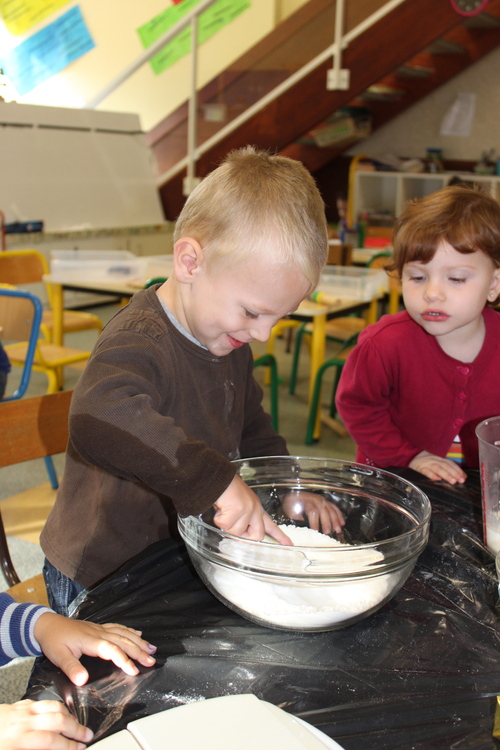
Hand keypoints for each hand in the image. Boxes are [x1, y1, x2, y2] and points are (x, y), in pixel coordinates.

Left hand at [0, 699, 91, 749]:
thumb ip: (34, 748)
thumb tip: (53, 748)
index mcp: (19, 739)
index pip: (52, 741)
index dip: (68, 746)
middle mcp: (22, 722)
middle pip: (57, 719)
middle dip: (75, 728)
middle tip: (86, 736)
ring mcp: (20, 711)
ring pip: (51, 706)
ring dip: (68, 715)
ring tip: (77, 724)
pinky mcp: (16, 705)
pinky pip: (40, 703)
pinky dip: (53, 707)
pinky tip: (58, 713)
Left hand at [35, 615, 156, 686]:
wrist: (47, 624)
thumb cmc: (53, 641)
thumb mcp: (59, 656)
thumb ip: (71, 668)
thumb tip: (83, 680)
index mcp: (91, 641)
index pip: (112, 650)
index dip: (124, 660)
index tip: (134, 671)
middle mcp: (99, 633)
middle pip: (123, 641)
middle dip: (139, 651)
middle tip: (152, 660)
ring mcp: (100, 629)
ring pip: (124, 634)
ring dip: (139, 641)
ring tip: (152, 649)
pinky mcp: (98, 628)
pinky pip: (118, 628)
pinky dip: (130, 631)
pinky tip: (138, 634)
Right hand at [213, 474, 291, 543]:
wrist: (220, 478)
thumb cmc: (226, 491)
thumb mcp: (238, 507)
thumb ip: (242, 521)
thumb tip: (239, 538)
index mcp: (256, 508)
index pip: (270, 525)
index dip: (279, 535)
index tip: (288, 543)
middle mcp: (255, 509)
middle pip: (257, 535)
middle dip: (244, 536)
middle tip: (234, 526)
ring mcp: (248, 510)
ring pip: (237, 532)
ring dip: (226, 524)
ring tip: (224, 510)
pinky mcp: (238, 510)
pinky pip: (226, 525)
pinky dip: (219, 519)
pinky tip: (220, 508)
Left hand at [282, 491, 344, 534]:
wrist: (292, 494)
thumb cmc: (290, 503)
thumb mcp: (289, 510)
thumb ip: (295, 516)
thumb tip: (301, 523)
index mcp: (306, 502)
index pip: (312, 511)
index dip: (314, 522)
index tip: (315, 531)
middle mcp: (315, 500)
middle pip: (324, 511)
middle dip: (327, 522)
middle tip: (328, 532)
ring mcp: (322, 500)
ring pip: (331, 509)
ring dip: (335, 520)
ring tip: (338, 529)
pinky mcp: (325, 502)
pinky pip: (334, 508)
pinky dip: (339, 515)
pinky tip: (342, 523)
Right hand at [409, 450, 466, 483]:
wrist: (410, 456)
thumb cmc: (425, 461)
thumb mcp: (436, 461)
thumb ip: (446, 467)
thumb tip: (461, 476)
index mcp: (439, 458)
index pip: (450, 463)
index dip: (457, 470)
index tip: (464, 477)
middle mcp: (434, 460)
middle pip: (446, 465)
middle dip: (454, 473)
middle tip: (461, 481)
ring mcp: (426, 463)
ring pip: (438, 468)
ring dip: (446, 474)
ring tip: (453, 481)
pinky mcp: (419, 468)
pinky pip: (426, 471)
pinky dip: (432, 475)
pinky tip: (437, 479)